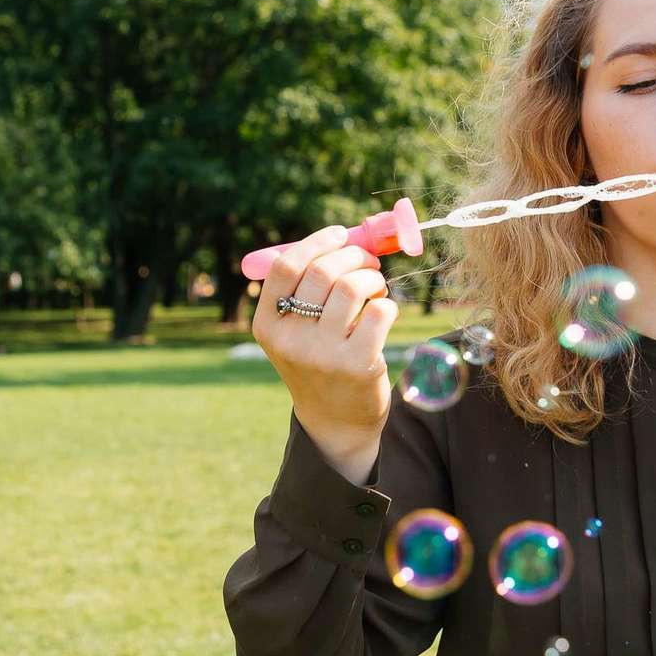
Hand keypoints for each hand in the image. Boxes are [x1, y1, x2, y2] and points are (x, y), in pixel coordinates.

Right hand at [250, 224, 397, 481]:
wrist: (336, 421)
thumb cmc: (321, 361)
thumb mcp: (296, 332)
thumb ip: (307, 288)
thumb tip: (345, 237)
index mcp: (268, 326)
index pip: (286, 268)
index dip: (316, 242)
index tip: (340, 234)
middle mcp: (291, 340)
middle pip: (323, 272)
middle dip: (354, 256)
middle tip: (369, 262)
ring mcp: (323, 355)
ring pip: (353, 287)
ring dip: (372, 277)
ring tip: (376, 287)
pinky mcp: (358, 365)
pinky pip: (380, 311)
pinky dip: (388, 304)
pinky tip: (384, 314)